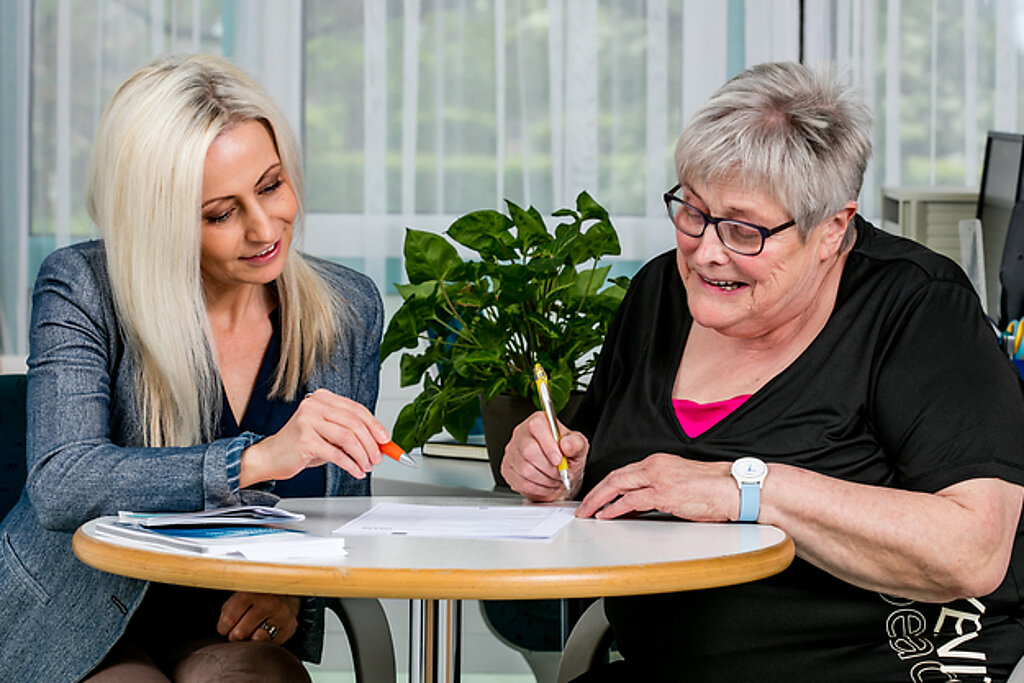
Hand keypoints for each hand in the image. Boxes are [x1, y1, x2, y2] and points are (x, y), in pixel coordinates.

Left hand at [217, 592, 300, 643]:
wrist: (281, 596)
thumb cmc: (252, 603)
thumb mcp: (236, 602)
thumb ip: (228, 614)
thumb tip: (225, 632)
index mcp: (249, 593)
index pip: (228, 620)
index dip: (223, 629)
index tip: (227, 627)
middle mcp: (267, 602)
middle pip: (240, 633)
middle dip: (236, 636)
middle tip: (241, 630)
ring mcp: (281, 614)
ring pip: (257, 640)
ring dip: (251, 640)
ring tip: (253, 631)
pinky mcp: (290, 626)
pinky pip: (271, 645)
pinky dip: (265, 642)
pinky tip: (266, 632)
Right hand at [240, 389, 388, 485]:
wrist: (270, 457)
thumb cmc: (300, 445)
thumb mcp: (327, 433)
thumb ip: (349, 432)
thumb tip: (378, 442)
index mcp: (323, 398)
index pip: (356, 409)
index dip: (374, 425)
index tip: (385, 440)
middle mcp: (315, 405)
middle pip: (355, 423)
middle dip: (371, 443)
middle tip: (377, 457)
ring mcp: (308, 421)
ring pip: (348, 438)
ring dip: (362, 455)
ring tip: (366, 466)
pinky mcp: (305, 440)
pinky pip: (336, 454)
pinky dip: (350, 464)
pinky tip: (355, 471)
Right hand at [500, 411, 587, 501]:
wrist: (559, 472)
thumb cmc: (567, 455)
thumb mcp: (579, 446)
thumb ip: (575, 443)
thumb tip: (566, 445)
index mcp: (538, 422)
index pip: (536, 426)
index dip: (548, 445)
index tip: (559, 460)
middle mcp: (521, 434)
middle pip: (528, 450)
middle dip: (549, 467)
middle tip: (561, 473)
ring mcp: (512, 452)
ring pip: (525, 469)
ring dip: (545, 480)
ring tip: (555, 479)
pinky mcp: (508, 469)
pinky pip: (521, 483)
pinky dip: (538, 488)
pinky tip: (546, 484)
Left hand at [576, 453, 736, 520]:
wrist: (732, 488)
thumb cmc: (712, 489)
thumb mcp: (679, 483)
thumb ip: (657, 490)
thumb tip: (638, 504)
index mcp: (658, 462)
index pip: (623, 472)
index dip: (605, 485)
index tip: (596, 496)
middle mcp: (655, 466)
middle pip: (614, 477)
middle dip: (595, 493)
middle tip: (583, 507)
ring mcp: (658, 479)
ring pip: (617, 486)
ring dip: (598, 501)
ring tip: (588, 513)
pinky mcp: (664, 493)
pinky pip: (630, 501)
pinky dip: (614, 508)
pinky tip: (605, 516)